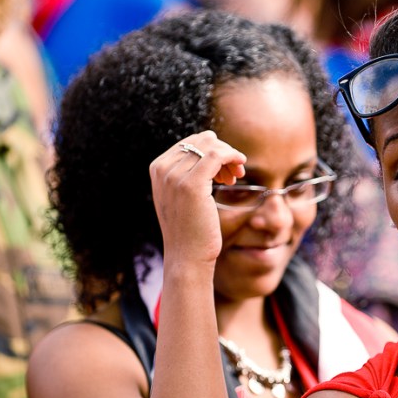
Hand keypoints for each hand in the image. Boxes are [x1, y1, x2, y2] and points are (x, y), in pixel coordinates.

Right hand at [149, 131, 245, 263]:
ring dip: (229, 156)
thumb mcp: (182, 196)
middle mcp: (162, 169)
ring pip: (210, 145)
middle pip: (201, 140)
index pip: (190, 142)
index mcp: (157, 168)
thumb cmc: (190, 230)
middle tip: (234, 175)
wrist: (187, 257)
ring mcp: (174, 176)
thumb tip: (212, 146)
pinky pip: (216, 155)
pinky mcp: (191, 184)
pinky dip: (232, 156)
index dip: (212, 151)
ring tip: (236, 177)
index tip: (224, 172)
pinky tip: (240, 169)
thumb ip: (187, 172)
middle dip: (222, 152)